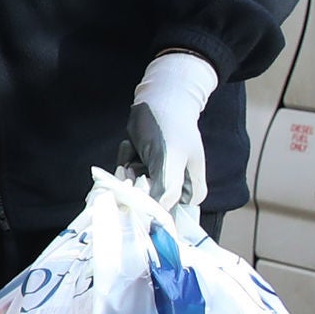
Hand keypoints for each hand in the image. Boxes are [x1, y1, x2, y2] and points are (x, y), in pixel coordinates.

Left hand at [121, 52, 218, 222]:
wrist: (160, 97)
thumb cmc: (170, 126)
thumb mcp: (171, 159)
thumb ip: (166, 189)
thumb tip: (155, 216)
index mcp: (190, 190)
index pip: (170, 215)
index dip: (153, 212)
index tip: (138, 204)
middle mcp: (173, 186)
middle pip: (147, 202)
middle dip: (135, 184)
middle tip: (137, 167)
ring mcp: (156, 176)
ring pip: (132, 187)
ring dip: (127, 169)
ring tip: (136, 151)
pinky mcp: (140, 165)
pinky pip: (124, 172)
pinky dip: (125, 157)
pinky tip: (132, 144)